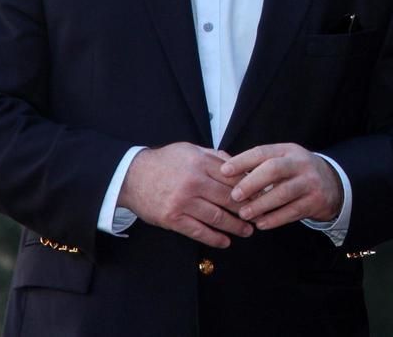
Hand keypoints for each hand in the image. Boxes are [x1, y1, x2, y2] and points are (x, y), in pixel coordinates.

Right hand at [118, 142, 252, 247]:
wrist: (130, 176)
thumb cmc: (164, 162)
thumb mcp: (190, 150)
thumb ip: (214, 156)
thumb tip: (239, 164)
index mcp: (201, 162)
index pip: (233, 177)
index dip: (251, 188)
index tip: (262, 195)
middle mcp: (194, 182)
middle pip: (228, 197)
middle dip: (247, 208)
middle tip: (260, 215)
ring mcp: (183, 201)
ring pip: (217, 216)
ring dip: (235, 226)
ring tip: (247, 230)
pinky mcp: (172, 218)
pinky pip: (198, 231)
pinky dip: (214, 238)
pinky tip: (225, 241)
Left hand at [221, 143, 342, 229]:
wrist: (333, 184)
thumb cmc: (296, 172)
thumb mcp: (283, 160)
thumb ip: (258, 164)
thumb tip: (224, 168)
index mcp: (288, 150)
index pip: (262, 152)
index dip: (242, 161)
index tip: (224, 171)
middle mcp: (300, 163)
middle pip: (274, 169)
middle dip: (252, 182)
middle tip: (234, 195)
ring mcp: (310, 182)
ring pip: (283, 193)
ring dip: (261, 205)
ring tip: (244, 214)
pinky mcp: (315, 201)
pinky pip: (293, 211)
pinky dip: (275, 219)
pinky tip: (261, 224)